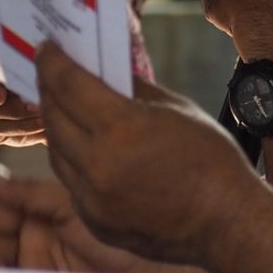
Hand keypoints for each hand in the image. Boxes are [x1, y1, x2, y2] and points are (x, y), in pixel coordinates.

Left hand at [35, 42, 246, 268]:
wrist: (227, 225)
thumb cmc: (211, 161)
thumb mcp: (176, 109)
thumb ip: (134, 90)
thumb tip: (105, 71)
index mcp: (121, 129)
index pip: (68, 84)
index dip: (52, 61)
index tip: (46, 48)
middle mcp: (97, 165)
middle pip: (52, 116)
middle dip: (47, 89)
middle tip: (49, 73)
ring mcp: (93, 198)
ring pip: (55, 152)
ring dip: (56, 126)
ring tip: (61, 108)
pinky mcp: (95, 222)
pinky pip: (71, 183)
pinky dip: (72, 162)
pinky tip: (82, 148)